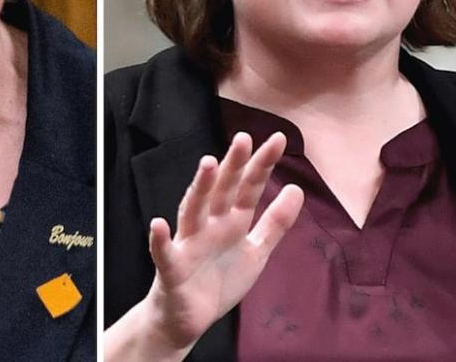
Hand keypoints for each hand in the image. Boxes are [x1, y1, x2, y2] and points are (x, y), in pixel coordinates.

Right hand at [141, 132, 303, 354]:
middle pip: (222, 192)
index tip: (278, 139)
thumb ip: (275, 222)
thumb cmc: (218, 279)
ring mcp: (189, 244)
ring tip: (208, 165)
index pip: (248, 189)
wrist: (187, 317)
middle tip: (244, 139)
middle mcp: (209, 226)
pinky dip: (160, 239)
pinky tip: (158, 225)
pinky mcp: (172, 268)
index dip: (262, 166)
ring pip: (193, 211)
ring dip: (199, 188)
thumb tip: (297, 188)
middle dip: (233, 166)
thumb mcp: (255, 251)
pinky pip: (164, 253)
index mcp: (230, 222)